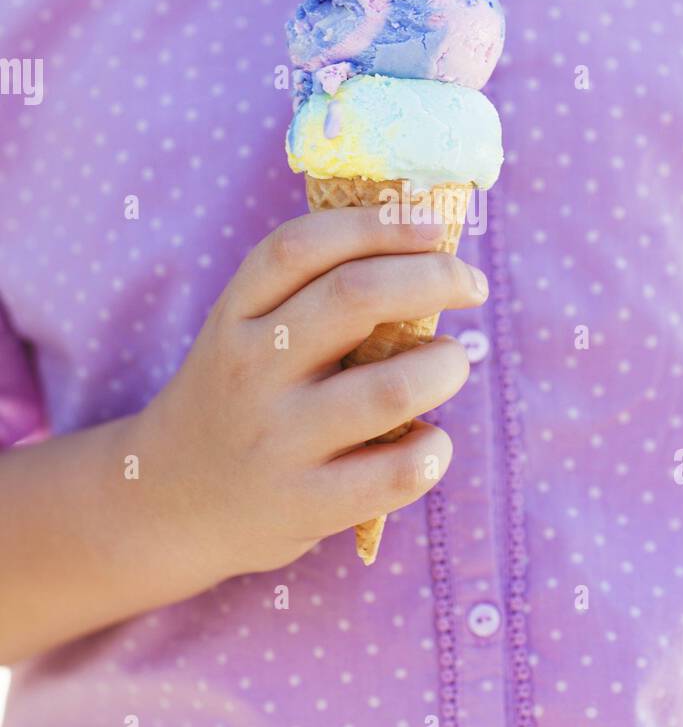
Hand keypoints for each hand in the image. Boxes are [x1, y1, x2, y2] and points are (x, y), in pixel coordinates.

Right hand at [138, 208, 487, 578]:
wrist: (168, 502)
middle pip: (355, 297)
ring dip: (445, 365)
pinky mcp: (305, 504)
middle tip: (471, 283)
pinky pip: (397, 472)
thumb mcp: (246, 333)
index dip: (376, 224)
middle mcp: (250, 370)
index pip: (302, 246)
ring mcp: (277, 441)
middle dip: (434, 276)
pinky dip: (434, 448)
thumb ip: (312, 294)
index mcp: (234, 315)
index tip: (431, 222)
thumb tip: (426, 247)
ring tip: (451, 362)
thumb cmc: (239, 399)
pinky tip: (429, 439)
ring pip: (390, 389)